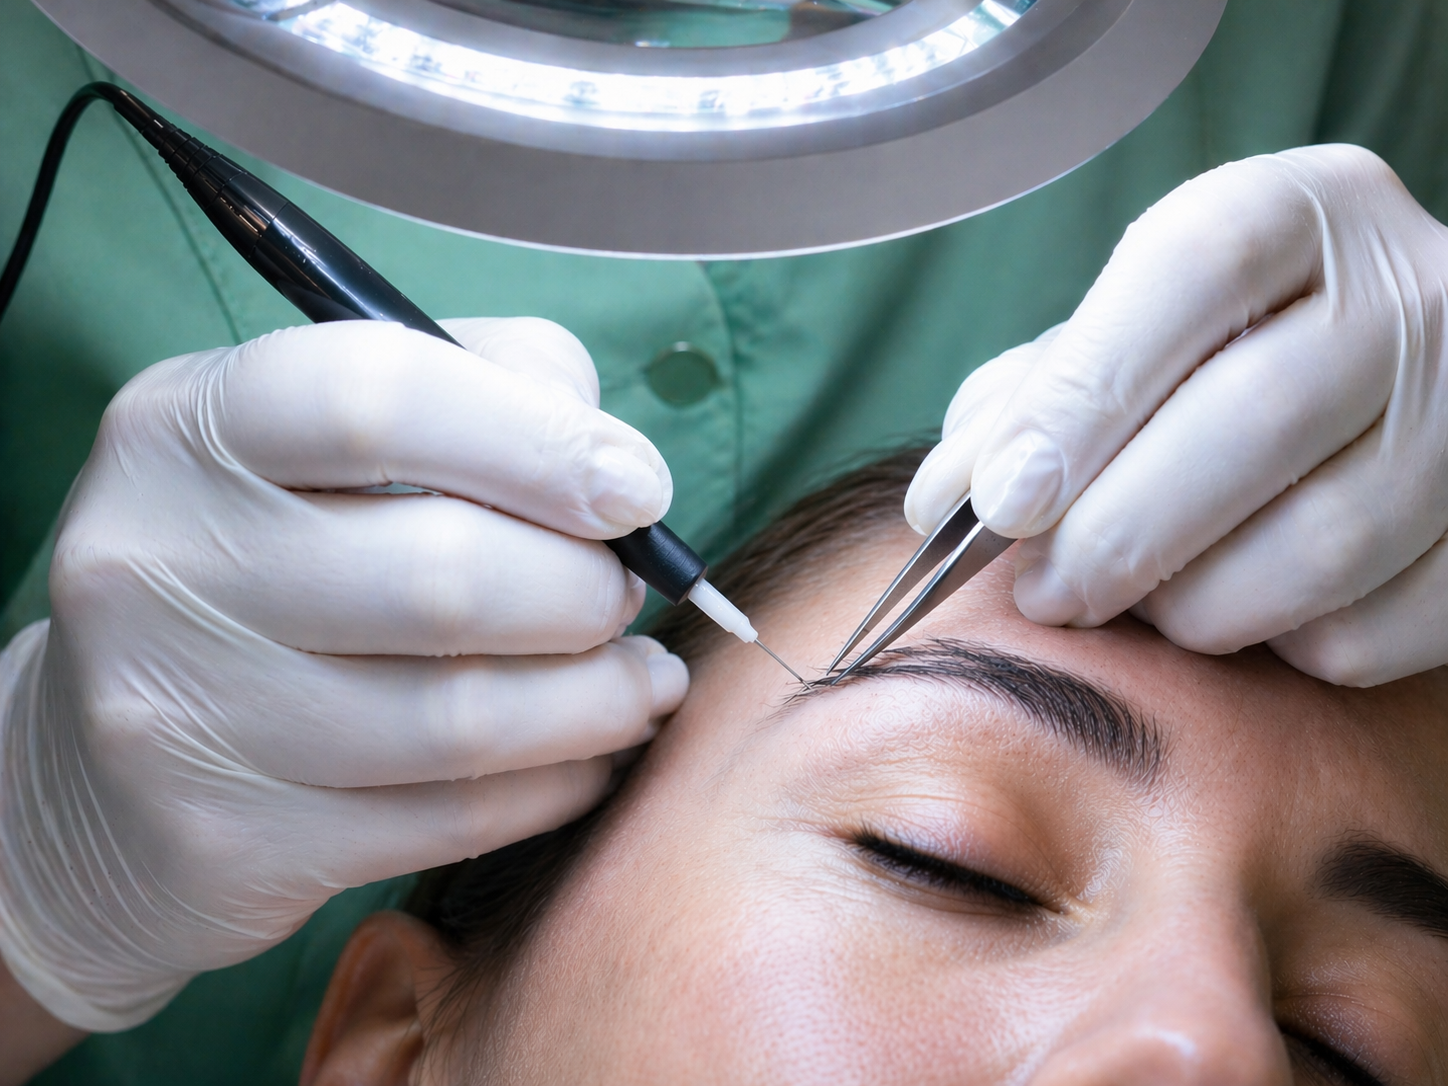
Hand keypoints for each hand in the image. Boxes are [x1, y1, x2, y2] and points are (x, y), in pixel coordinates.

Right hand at [0, 317, 688, 1030]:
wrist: (100, 774)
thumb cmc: (262, 566)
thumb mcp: (323, 446)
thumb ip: (478, 392)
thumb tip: (611, 457)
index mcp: (188, 426)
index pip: (380, 398)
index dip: (541, 441)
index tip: (636, 488)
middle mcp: (161, 562)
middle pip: (445, 572)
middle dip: (585, 589)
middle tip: (623, 594)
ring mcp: (185, 717)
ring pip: (465, 716)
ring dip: (599, 699)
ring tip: (638, 680)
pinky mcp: (232, 845)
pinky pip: (455, 819)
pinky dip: (557, 783)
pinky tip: (585, 754)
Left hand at [906, 145, 1447, 686]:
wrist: (1392, 388)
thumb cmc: (1217, 362)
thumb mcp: (1130, 334)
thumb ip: (1036, 394)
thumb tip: (947, 501)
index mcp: (1307, 211)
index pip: (1193, 272)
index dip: (1080, 397)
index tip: (997, 502)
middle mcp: (1418, 293)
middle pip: (1256, 416)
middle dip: (1116, 531)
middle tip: (1043, 590)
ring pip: (1322, 545)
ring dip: (1190, 604)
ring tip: (1130, 603)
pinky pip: (1372, 630)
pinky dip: (1279, 645)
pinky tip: (1238, 610)